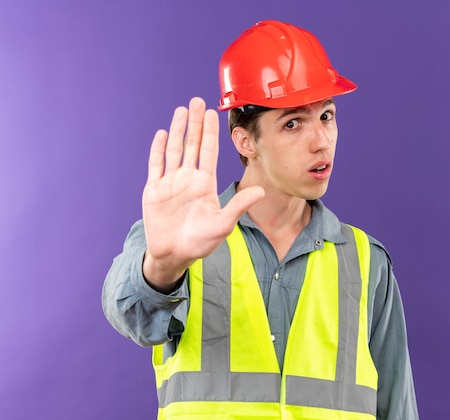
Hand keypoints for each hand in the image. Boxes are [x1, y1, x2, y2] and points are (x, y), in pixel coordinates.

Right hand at [141, 97, 263, 290]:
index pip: (209, 151)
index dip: (210, 132)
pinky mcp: (154, 189)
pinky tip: (162, 133)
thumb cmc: (200, 242)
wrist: (174, 255)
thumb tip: (261, 191)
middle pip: (192, 144)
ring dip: (177, 130)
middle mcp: (189, 179)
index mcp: (205, 184)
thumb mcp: (223, 224)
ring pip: (174, 150)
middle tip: (197, 101)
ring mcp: (171, 182)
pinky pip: (156, 165)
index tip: (213, 113)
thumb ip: (239, 205)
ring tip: (182, 110)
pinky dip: (158, 149)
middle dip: (195, 123)